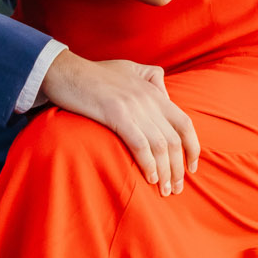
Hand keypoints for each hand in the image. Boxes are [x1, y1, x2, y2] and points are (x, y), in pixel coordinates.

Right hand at [40, 51, 200, 195]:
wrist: (64, 70)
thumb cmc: (94, 73)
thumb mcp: (130, 67)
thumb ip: (151, 77)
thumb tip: (165, 94)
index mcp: (154, 91)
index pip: (185, 124)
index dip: (192, 148)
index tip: (191, 167)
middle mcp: (149, 99)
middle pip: (174, 140)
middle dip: (178, 169)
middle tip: (175, 188)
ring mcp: (134, 106)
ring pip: (160, 145)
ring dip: (165, 172)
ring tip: (164, 190)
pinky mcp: (116, 113)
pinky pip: (140, 144)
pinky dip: (148, 164)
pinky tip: (149, 178)